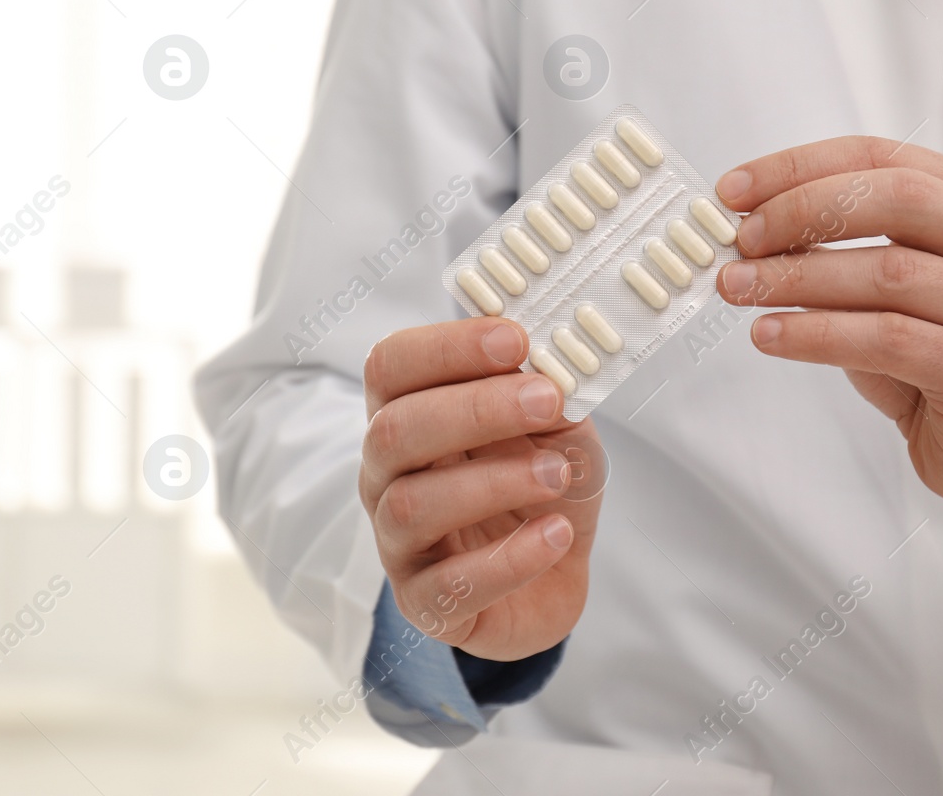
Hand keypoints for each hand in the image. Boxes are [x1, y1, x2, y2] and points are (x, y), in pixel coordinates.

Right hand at [359, 317, 604, 659]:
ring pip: (414, 505)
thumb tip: (551, 364)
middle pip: (394, 431)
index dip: (445, 347)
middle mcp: (387, 475)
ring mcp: (398, 542)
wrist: (555, 573)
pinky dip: (509, 558)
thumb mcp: (556, 427)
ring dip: (492, 482)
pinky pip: (450, 584)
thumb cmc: (540, 485)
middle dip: (474, 409)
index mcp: (407, 414)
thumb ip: (548, 396)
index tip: (513, 339)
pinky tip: (555, 536)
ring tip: (556, 473)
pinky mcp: (425, 603)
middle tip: (545, 399)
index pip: (391, 366)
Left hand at [713, 136, 942, 552]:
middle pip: (895, 200)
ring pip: (889, 273)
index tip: (735, 190)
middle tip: (741, 240)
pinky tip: (770, 334)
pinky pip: (889, 340)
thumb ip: (838, 248)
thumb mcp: (888, 284)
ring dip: (798, 277)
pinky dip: (817, 334)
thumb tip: (749, 231)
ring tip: (738, 287)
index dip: (799, 168)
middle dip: (803, 212)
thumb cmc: (937, 351)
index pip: (880, 157)